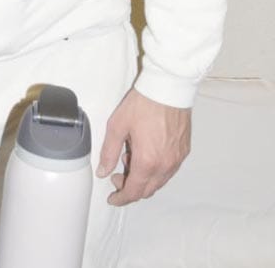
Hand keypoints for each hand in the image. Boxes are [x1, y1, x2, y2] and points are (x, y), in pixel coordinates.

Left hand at [96, 88, 190, 205]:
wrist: (168, 88)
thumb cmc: (143, 104)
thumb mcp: (117, 126)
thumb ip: (109, 152)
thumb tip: (102, 171)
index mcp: (148, 161)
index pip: (134, 191)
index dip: (121, 198)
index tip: (113, 198)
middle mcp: (165, 165)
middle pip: (148, 190)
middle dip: (131, 188)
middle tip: (117, 176)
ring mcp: (177, 159)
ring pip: (159, 181)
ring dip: (143, 179)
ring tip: (129, 158)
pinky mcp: (184, 151)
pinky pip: (169, 170)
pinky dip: (156, 170)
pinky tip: (146, 154)